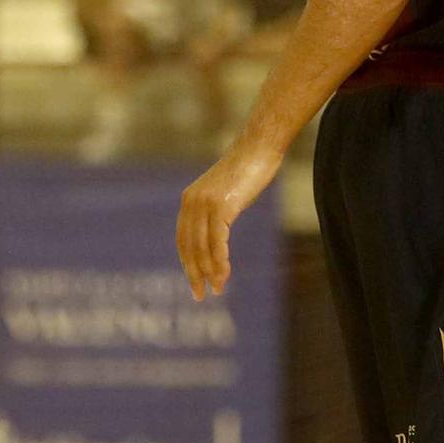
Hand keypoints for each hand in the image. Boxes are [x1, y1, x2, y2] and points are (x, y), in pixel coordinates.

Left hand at [175, 142, 280, 299]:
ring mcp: (206, 204)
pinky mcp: (222, 206)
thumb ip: (218, 210)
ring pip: (202, 247)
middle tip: (200, 295)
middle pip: (189, 247)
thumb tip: (219, 229)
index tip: (196, 282)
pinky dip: (220, 261)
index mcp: (189, 200)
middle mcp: (192, 202)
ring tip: (217, 289)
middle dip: (194, 273)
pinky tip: (225, 274)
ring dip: (209, 272)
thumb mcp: (227, 192)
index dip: (189, 263)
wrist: (259, 147)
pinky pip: (218, 241)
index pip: (184, 240)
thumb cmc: (249, 168)